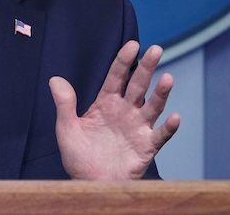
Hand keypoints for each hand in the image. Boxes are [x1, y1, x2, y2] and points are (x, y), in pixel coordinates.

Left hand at [49, 40, 179, 179]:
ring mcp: (138, 128)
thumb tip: (54, 79)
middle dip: (147, 68)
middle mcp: (125, 112)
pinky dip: (168, 127)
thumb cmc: (79, 157)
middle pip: (138, 85)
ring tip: (168, 78)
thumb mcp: (66, 129)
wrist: (91, 185)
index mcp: (106, 104)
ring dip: (161, 93)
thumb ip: (64, 104)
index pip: (116, 77)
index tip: (133, 45)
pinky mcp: (146, 147)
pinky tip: (174, 117)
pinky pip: (160, 135)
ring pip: (152, 106)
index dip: (124, 61)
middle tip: (156, 49)